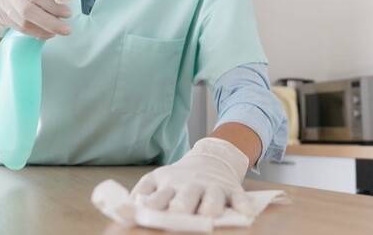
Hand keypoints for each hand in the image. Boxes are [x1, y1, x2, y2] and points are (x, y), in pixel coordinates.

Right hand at [0, 0, 82, 38]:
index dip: (52, 5)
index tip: (68, 12)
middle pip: (29, 10)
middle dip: (50, 22)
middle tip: (67, 29)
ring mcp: (5, 5)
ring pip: (25, 22)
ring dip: (46, 29)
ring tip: (61, 30)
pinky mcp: (4, 18)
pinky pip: (22, 29)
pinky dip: (38, 33)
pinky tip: (50, 33)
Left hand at [130, 138, 252, 217]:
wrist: (210, 159)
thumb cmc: (179, 178)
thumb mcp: (157, 179)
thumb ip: (141, 192)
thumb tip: (126, 208)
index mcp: (169, 184)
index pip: (159, 196)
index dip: (154, 205)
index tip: (148, 212)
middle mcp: (190, 185)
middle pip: (186, 195)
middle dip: (182, 204)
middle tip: (178, 212)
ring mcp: (212, 186)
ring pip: (212, 196)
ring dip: (211, 205)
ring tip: (209, 214)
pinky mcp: (231, 189)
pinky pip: (239, 197)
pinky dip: (243, 204)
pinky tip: (246, 212)